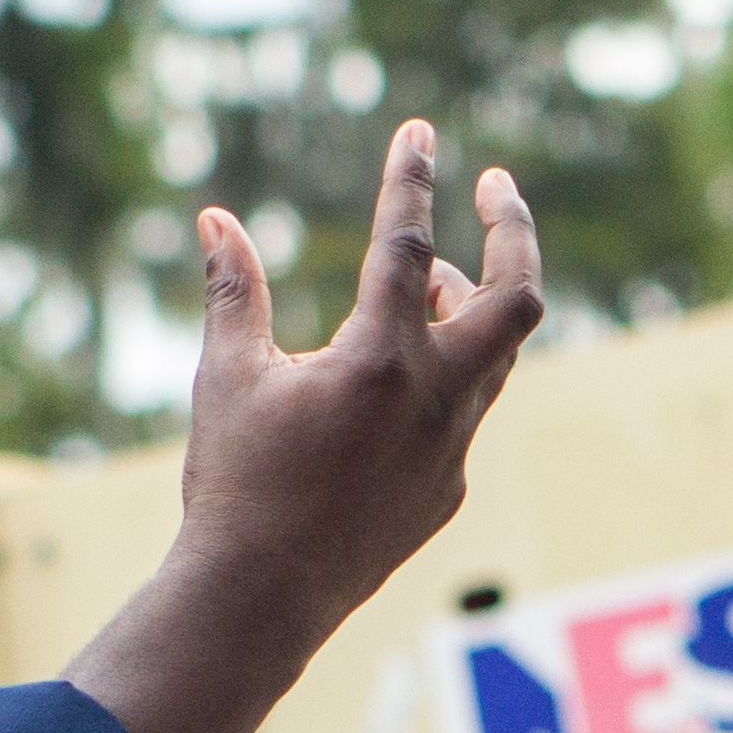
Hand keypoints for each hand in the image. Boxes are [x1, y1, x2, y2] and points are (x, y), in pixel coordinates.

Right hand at [179, 118, 542, 645]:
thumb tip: (215, 218)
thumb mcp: (227, 377)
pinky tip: (398, 380)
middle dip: (513, 228)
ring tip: (435, 281)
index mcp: (379, 360)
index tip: (421, 131)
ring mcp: (451, 449)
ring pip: (497, 355)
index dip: (412, 178)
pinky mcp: (447, 490)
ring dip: (472, 305)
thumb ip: (233, 291)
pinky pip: (466, 413)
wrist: (258, 601)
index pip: (408, 244)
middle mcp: (434, 400)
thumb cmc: (233, 483)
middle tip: (496, 186)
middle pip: (517, 294)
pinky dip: (446, 376)